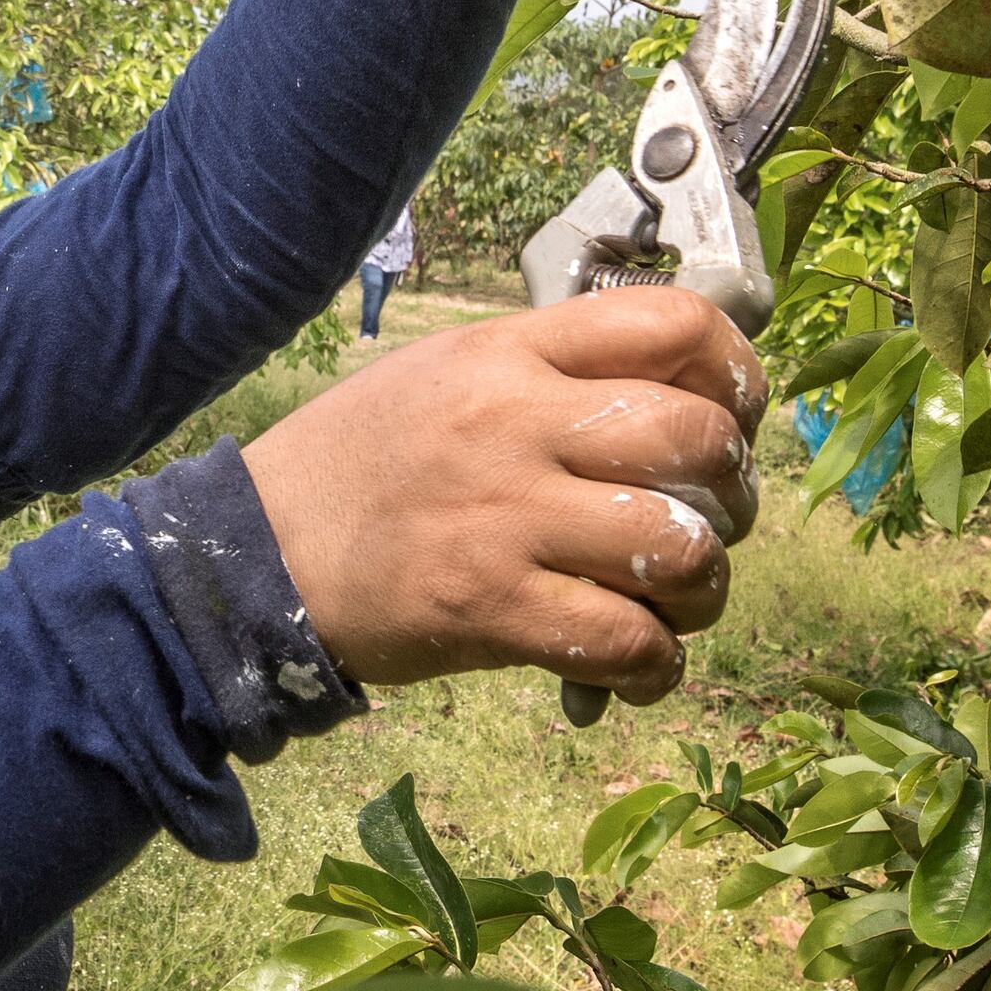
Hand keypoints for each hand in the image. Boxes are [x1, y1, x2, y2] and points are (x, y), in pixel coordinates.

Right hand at [240, 291, 766, 703]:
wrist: (254, 553)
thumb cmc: (359, 465)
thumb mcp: (449, 374)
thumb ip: (553, 373)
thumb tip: (677, 398)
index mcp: (509, 353)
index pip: (673, 325)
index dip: (735, 373)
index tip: (732, 417)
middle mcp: (516, 423)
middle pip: (698, 439)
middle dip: (734, 493)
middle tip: (710, 522)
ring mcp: (507, 517)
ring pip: (682, 547)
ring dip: (704, 588)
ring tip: (673, 601)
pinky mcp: (493, 608)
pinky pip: (628, 641)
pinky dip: (655, 665)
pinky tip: (635, 664)